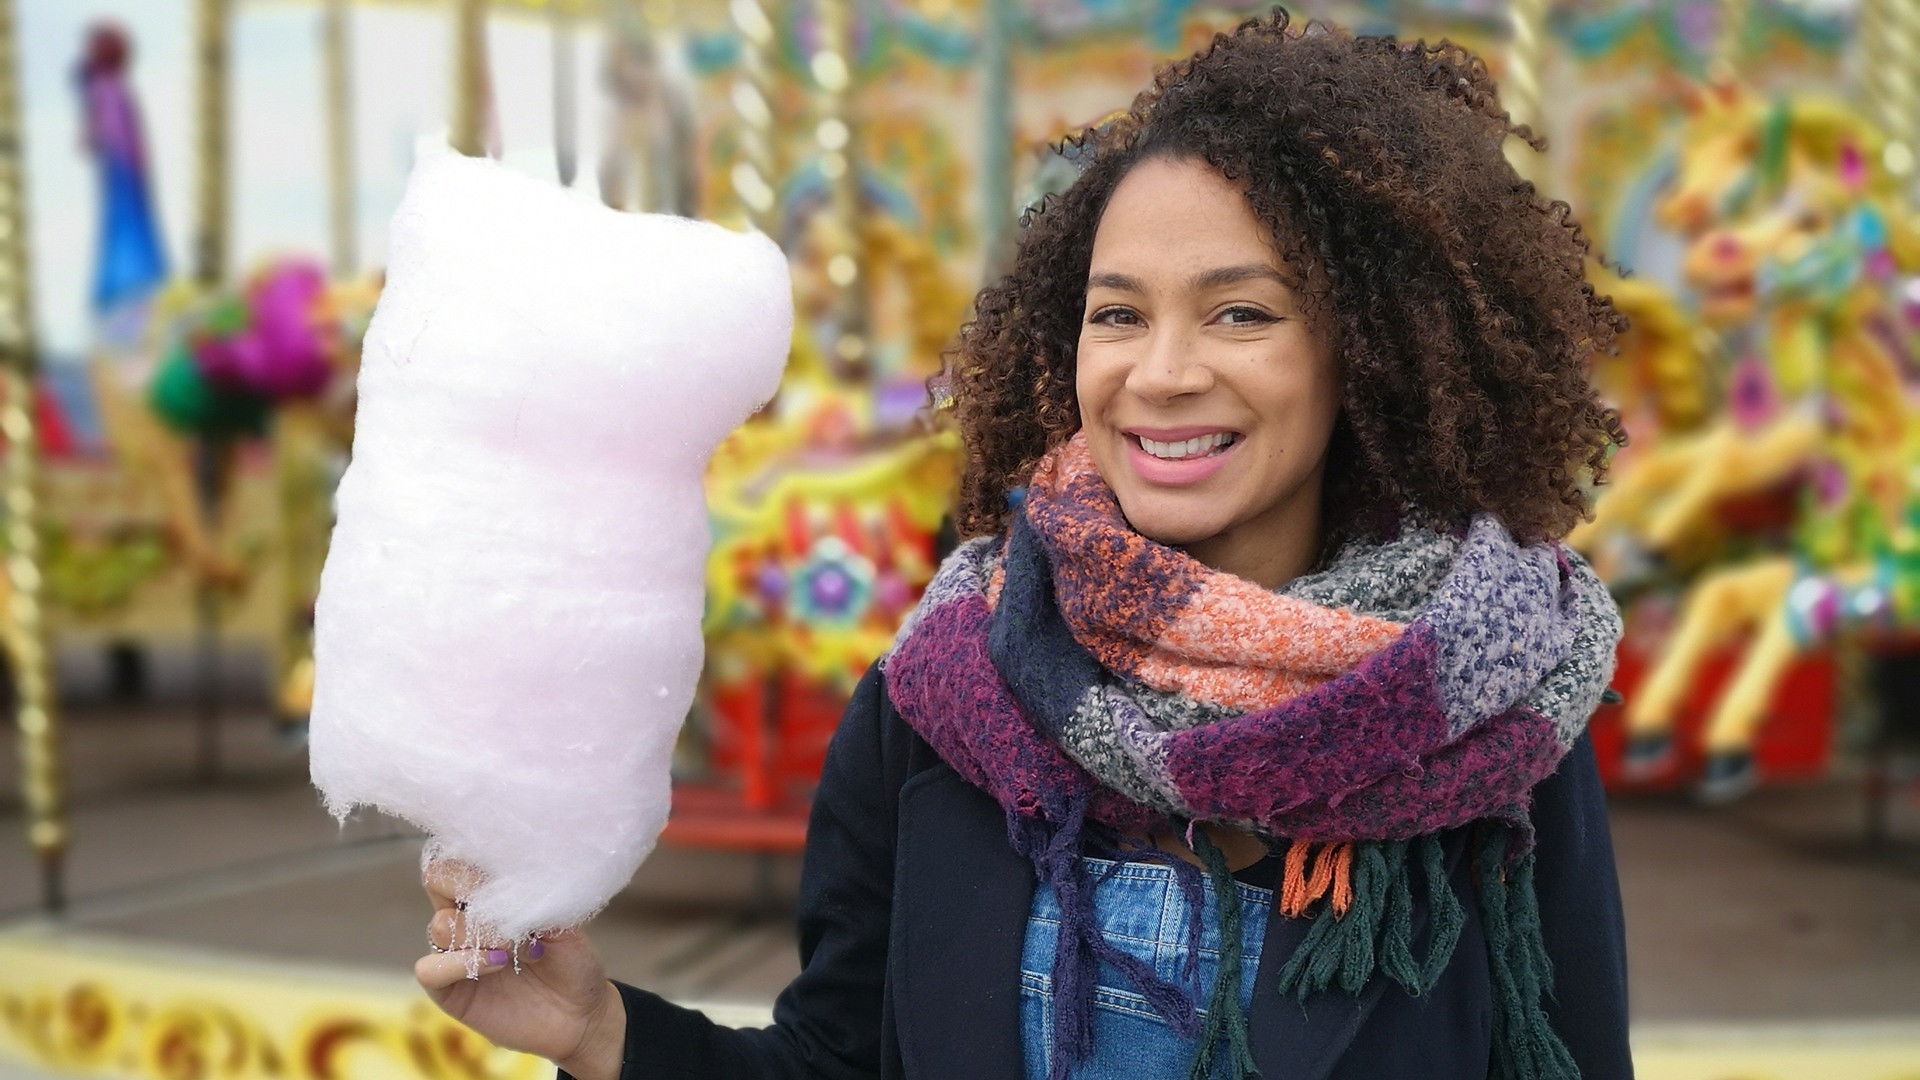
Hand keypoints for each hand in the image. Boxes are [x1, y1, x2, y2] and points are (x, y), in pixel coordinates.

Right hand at [416, 861, 626, 1078]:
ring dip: (480, 932)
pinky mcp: (449, 991)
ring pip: (438, 926)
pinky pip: (429, 969)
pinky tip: (498, 963)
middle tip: (510, 912)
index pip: (457, 861)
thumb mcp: (561, 922)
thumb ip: (530, 900)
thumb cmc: (572, 961)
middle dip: (472, 889)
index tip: (505, 878)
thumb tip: (506, 886)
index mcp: (487, 895)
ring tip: (518, 946)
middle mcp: (465, 919)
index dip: (472, 863)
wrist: (580, 1013)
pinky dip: (461, 962)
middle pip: (437, 882)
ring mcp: (454, 954)